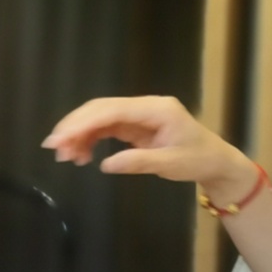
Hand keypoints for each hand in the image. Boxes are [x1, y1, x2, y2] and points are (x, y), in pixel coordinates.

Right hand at [42, 96, 255, 199]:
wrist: (216, 162)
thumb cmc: (199, 160)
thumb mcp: (171, 164)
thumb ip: (139, 162)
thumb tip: (105, 165)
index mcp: (157, 109)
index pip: (112, 110)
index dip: (84, 122)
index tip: (61, 137)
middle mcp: (146, 106)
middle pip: (101, 109)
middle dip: (75, 126)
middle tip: (54, 148)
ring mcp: (140, 114)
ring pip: (100, 117)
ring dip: (80, 134)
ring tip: (66, 157)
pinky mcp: (136, 125)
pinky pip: (107, 127)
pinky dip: (90, 139)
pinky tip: (81, 155)